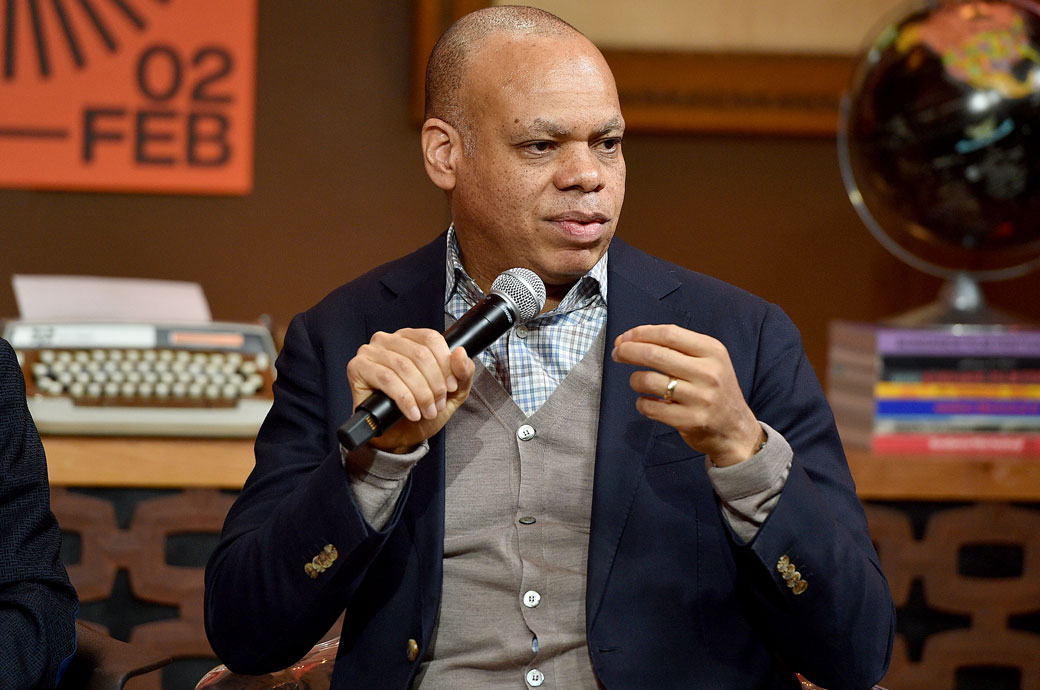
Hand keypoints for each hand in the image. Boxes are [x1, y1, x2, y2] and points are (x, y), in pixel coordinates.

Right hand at [346, 328, 475, 453]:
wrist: (398, 437)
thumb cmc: (420, 410)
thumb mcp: (452, 393)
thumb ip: (463, 373)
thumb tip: (460, 353)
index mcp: (410, 338)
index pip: (431, 339)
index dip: (445, 364)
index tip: (451, 387)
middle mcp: (388, 340)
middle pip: (420, 354)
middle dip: (434, 384)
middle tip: (437, 405)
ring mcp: (370, 352)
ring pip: (404, 367)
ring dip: (421, 394)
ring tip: (426, 412)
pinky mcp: (357, 368)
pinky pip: (386, 379)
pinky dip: (404, 398)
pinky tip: (412, 413)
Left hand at [611, 324, 764, 466]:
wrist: (735, 429)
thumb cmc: (714, 390)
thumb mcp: (709, 361)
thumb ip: (678, 348)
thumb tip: (631, 339)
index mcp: (712, 351)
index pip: (669, 333)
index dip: (641, 333)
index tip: (624, 338)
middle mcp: (708, 372)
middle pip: (655, 354)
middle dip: (628, 351)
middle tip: (617, 354)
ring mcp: (700, 398)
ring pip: (649, 380)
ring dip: (634, 380)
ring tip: (638, 382)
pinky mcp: (690, 420)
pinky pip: (650, 407)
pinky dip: (641, 403)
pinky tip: (647, 402)